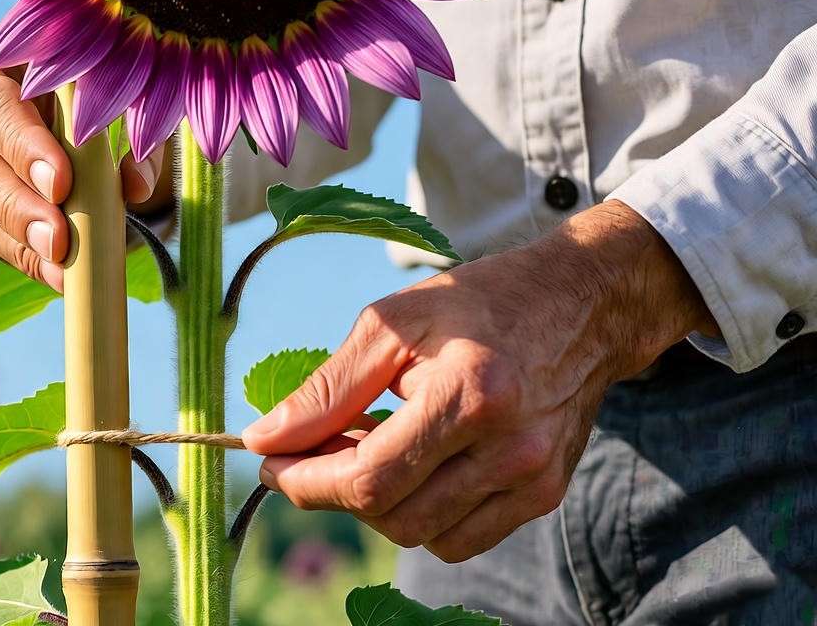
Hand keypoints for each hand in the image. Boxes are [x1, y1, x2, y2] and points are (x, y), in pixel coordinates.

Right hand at [0, 27, 169, 290]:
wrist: (51, 86)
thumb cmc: (78, 74)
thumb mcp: (109, 84)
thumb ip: (126, 122)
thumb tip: (132, 184)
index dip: (19, 143)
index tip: (61, 181)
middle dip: (14, 203)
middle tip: (58, 237)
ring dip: (15, 238)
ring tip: (61, 263)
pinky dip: (19, 255)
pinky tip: (55, 273)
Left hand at [243, 202, 716, 562]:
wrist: (580, 305)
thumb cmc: (477, 303)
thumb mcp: (391, 323)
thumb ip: (327, 389)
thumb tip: (264, 440)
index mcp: (471, 393)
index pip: (370, 477)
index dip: (306, 481)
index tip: (270, 464)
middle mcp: (510, 448)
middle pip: (393, 516)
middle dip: (333, 491)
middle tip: (307, 451)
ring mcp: (534, 479)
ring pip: (422, 536)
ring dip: (376, 505)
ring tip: (362, 448)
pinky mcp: (544, 494)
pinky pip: (460, 539)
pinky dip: (420, 515)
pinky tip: (410, 466)